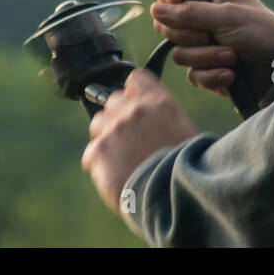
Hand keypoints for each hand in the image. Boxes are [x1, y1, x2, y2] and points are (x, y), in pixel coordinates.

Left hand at [81, 68, 197, 214]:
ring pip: (97, 123)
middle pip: (112, 100)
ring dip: (105, 137)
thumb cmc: (182, 170)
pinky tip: (114, 176)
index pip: (136, 78)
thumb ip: (161, 117)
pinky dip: (98, 165)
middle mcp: (136, 110)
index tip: (134, 104)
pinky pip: (90, 154)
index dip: (133, 92)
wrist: (170, 196)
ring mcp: (115, 128)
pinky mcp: (99, 150)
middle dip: (117, 116)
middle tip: (128, 139)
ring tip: (119, 158)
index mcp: (160, 103)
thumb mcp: (183, 132)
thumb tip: (147, 118)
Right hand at [150, 0, 273, 99]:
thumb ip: (191, 12)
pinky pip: (192, 75)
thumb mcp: (228, 16)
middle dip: (190, 35)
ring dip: (206, 57)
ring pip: (179, 54)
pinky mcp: (207, 70)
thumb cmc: (262, 32)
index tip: (173, 2)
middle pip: (167, 26)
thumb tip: (156, 9)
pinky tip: (231, 74)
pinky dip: (212, 75)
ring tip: (232, 56)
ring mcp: (203, 46)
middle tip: (211, 35)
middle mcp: (201, 20)